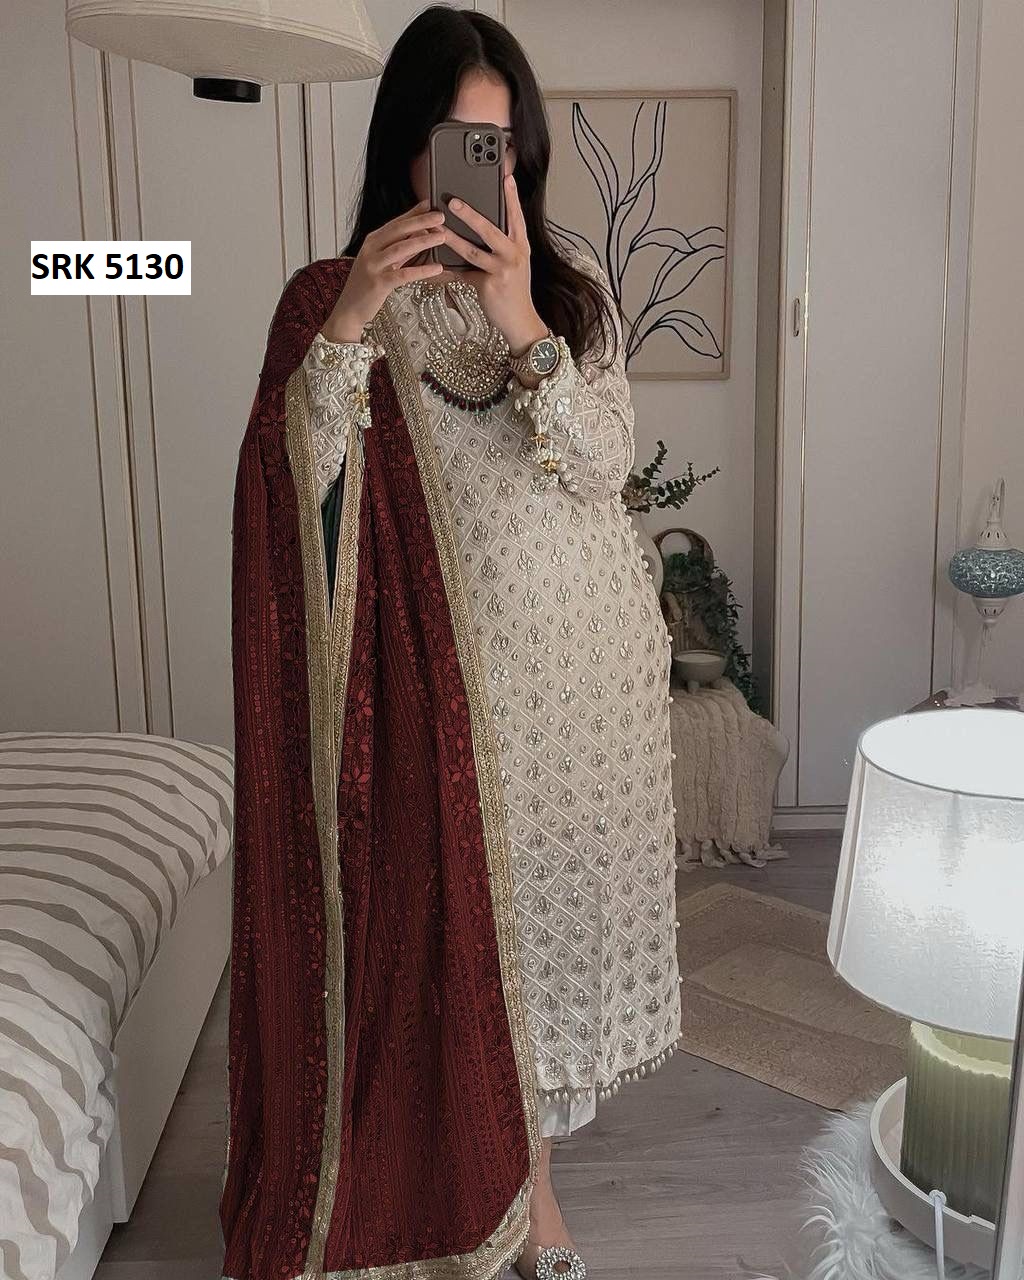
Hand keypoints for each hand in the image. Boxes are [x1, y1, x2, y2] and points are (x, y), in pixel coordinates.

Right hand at [322, 199, 445, 340]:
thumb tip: (420, 233)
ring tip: (442, 237)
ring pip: (401, 248)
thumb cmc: (367, 286)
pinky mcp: (379, 283)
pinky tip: (437, 268)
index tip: (429, 204)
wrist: (348, 309)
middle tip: (440, 217)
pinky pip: (404, 274)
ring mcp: (373, 266)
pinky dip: (422, 270)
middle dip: (421, 222)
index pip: (395, 223)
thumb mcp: (383, 262)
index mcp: (372, 241)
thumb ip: (400, 248)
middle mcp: (371, 250)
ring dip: (424, 241)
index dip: (413, 213)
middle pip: (398, 230)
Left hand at [441, 173, 548, 354]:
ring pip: (473, 250)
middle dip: (470, 214)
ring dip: (452, 239)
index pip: (516, 216)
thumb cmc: (513, 291)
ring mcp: (503, 270)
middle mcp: (514, 254)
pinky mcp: (490, 286)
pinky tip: (435, 264)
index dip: (510, 196)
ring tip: (438, 230)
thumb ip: (501, 246)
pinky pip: (463, 273)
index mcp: (520, 246)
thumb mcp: (514, 264)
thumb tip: (478, 229)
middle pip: (490, 229)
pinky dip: (448, 270)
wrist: (520, 321)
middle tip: (453, 201)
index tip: (505, 177)